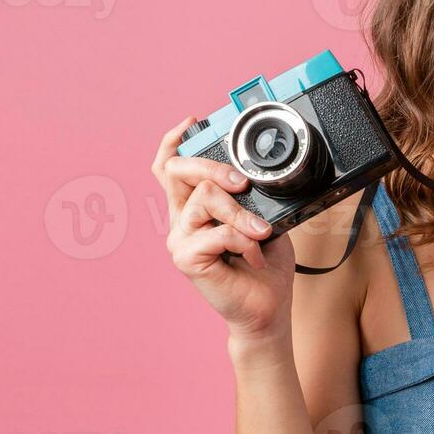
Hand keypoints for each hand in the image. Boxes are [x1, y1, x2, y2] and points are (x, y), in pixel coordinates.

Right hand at [152, 117, 296, 340]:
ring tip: (261, 234)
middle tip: (243, 184)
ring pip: (204, 198)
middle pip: (178, 171)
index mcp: (194, 208)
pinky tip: (254, 256)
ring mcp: (180, 239)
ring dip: (240, 213)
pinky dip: (244, 240)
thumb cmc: (264, 267)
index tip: (193, 122)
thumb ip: (248, 197)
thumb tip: (253, 174)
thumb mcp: (261, 219)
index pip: (168, 168)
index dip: (174, 141)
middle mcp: (181, 220)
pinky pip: (216, 232)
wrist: (266, 311)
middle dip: (215, 168)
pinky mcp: (187, 259)